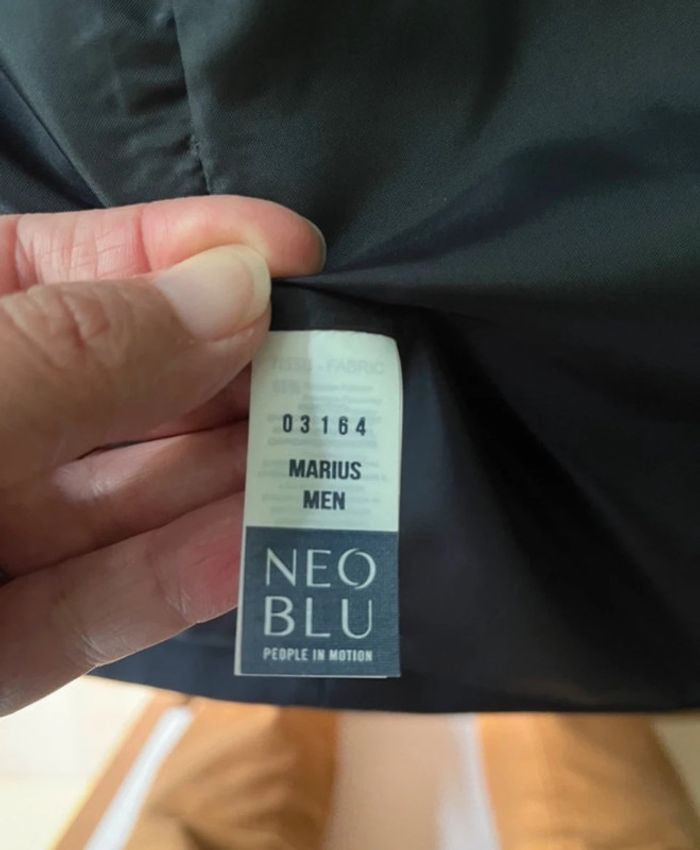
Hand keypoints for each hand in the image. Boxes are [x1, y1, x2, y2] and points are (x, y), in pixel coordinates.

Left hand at [0, 196, 324, 714]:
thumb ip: (84, 346)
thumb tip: (237, 288)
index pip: (77, 265)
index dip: (190, 248)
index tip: (298, 252)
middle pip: (128, 389)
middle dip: (237, 377)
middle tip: (345, 373)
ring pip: (130, 501)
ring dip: (233, 482)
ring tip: (335, 461)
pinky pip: (101, 604)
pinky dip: (182, 578)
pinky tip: (262, 545)